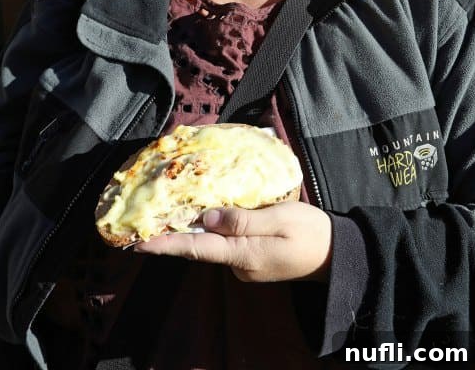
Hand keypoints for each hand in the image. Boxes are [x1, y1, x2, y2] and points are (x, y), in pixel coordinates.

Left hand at [134, 201, 332, 282]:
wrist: (336, 255)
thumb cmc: (310, 233)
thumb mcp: (279, 218)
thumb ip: (242, 219)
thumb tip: (207, 218)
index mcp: (243, 254)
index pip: (196, 249)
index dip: (165, 245)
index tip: (138, 243)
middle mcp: (239, 264)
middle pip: (199, 247)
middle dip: (173, 235)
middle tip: (146, 220)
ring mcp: (246, 264)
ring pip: (212, 244)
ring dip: (193, 229)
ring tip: (171, 210)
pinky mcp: (253, 259)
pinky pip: (226, 243)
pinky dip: (213, 230)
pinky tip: (208, 213)